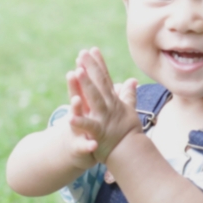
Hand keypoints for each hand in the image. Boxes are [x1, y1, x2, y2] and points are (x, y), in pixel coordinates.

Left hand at [67, 47, 139, 162]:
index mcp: (113, 101)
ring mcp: (104, 119)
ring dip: (86, 86)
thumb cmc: (128, 132)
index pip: (105, 78)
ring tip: (77, 72)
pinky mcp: (99, 133)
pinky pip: (89, 127)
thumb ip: (128, 95)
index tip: (92, 49)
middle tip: (82, 53)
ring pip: (94, 100)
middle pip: (99, 84)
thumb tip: (132, 80)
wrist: (131, 152)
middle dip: (91, 68)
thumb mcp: (129, 111)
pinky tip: (69, 116)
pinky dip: (80, 121)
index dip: (99, 64)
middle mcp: (108, 107)